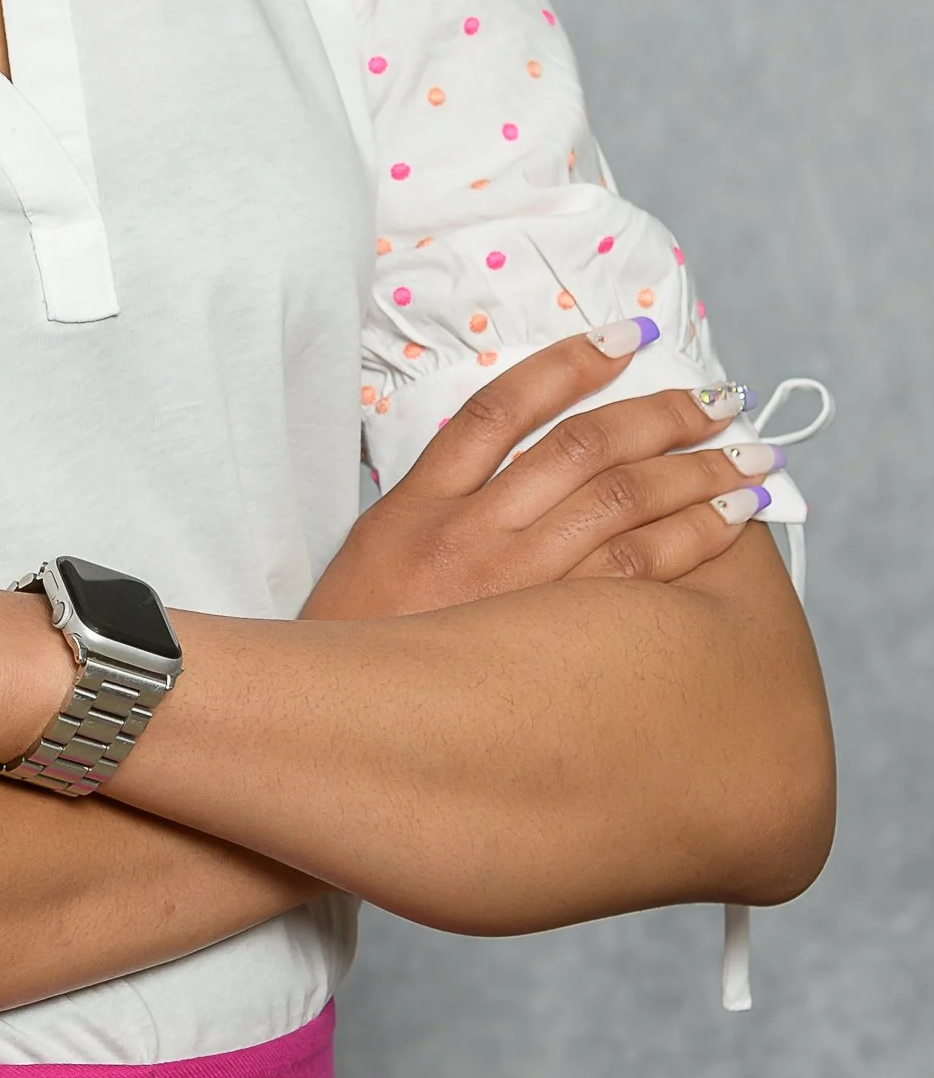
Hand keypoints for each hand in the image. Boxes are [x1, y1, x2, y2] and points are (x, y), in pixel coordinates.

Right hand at [302, 325, 774, 624]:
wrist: (330, 740)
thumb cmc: (357, 648)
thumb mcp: (374, 552)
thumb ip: (440, 498)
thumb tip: (519, 450)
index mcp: (417, 504)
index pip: (500, 406)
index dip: (567, 363)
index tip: (621, 337)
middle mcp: (467, 537)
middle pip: (580, 447)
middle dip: (660, 415)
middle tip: (719, 400)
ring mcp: (511, 590)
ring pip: (619, 504)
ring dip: (694, 473)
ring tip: (747, 458)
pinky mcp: (546, 645)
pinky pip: (633, 577)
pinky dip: (687, 540)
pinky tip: (726, 523)